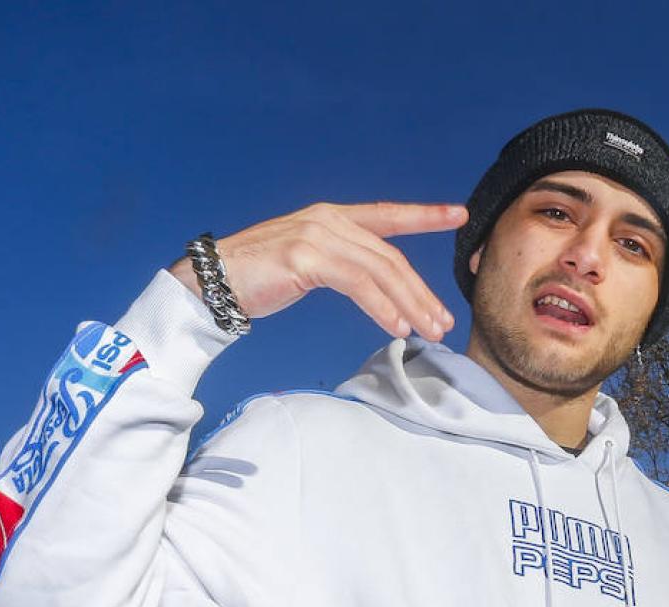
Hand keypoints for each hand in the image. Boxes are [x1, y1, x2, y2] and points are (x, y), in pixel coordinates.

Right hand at [170, 202, 465, 339]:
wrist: (210, 282)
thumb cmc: (257, 279)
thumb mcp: (307, 263)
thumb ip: (341, 265)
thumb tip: (378, 288)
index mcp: (331, 218)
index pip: (387, 215)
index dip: (424, 215)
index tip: (458, 214)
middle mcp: (328, 220)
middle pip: (390, 256)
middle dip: (422, 290)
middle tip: (443, 321)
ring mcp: (316, 236)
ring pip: (380, 271)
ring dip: (409, 304)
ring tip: (428, 330)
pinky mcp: (305, 257)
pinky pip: (357, 284)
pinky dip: (382, 307)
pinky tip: (397, 326)